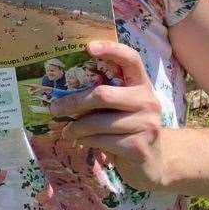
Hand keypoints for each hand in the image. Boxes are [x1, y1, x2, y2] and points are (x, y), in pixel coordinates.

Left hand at [50, 41, 168, 192]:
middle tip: (54, 108)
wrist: (154, 162)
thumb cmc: (128, 127)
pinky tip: (84, 141)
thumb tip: (62, 92)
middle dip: (73, 102)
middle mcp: (148, 101)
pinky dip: (87, 141)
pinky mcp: (139, 147)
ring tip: (67, 131)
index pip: (131, 59)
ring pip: (98, 122)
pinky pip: (102, 141)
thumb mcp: (121, 106)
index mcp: (142, 84)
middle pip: (102, 95)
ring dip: (76, 127)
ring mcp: (147, 125)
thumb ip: (103, 95)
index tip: (88, 47)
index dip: (111, 49)